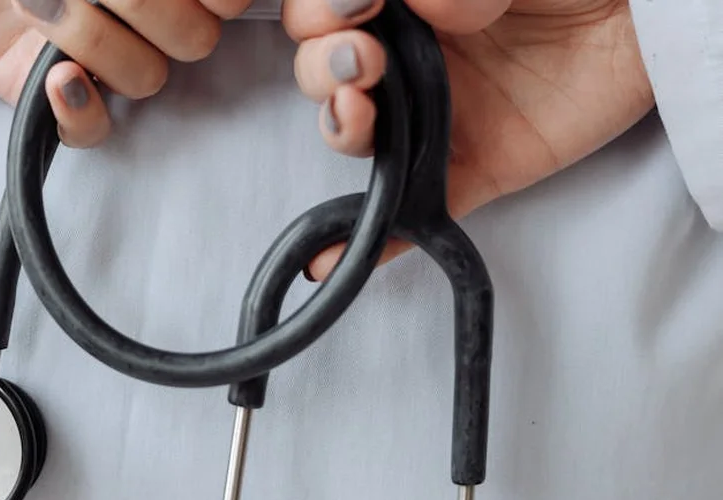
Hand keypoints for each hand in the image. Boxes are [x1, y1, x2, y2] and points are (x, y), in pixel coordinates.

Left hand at [0, 0, 248, 146]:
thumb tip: (185, 4)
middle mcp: (136, 14)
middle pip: (196, 40)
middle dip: (149, 7)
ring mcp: (96, 56)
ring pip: (147, 79)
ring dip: (97, 39)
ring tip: (36, 4)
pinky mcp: (51, 96)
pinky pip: (93, 132)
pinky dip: (80, 110)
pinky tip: (55, 77)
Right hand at [286, 0, 654, 279]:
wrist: (648, 17)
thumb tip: (418, 8)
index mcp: (403, 8)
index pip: (329, 15)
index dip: (321, 14)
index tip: (357, 7)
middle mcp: (408, 64)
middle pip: (329, 77)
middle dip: (323, 68)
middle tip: (361, 60)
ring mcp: (436, 119)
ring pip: (360, 138)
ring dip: (340, 129)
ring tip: (356, 113)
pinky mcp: (473, 168)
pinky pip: (418, 210)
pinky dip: (376, 239)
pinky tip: (331, 257)